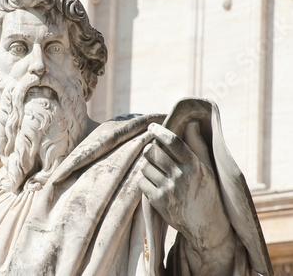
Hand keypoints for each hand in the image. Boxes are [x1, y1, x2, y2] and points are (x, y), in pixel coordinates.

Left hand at [139, 122, 235, 272]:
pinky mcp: (158, 201)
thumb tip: (191, 123)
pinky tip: (153, 181)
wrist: (206, 225)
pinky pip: (141, 181)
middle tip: (153, 152)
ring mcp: (168, 190)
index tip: (152, 126)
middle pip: (153, 152)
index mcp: (194, 166)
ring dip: (147, 165)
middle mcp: (181, 177)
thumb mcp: (208, 168)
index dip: (160, 131)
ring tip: (155, 169)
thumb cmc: (207, 191)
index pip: (173, 142)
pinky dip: (144, 179)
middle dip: (150, 149)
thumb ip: (197, 145)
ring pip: (145, 166)